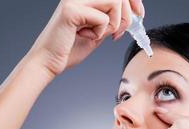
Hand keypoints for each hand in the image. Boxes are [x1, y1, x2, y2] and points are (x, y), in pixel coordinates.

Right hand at [28, 0, 144, 75]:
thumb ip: (111, 21)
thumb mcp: (97, 33)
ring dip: (114, 24)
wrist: (48, 62)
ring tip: (101, 36)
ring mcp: (74, 0)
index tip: (139, 13)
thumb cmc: (69, 49)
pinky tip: (85, 37)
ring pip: (114, 2)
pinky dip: (100, 32)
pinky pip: (103, 18)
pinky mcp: (71, 11)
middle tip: (117, 34)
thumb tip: (131, 14)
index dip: (132, 0)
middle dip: (126, 17)